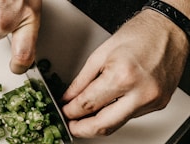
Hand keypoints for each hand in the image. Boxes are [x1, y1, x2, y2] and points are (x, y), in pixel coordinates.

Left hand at [61, 8, 188, 137]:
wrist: (168, 30)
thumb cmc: (138, 35)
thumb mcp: (100, 54)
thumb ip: (81, 80)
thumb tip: (69, 97)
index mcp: (122, 76)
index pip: (88, 104)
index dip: (70, 112)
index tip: (64, 112)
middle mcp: (140, 93)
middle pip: (103, 125)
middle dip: (82, 130)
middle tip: (70, 125)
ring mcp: (152, 101)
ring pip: (117, 124)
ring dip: (97, 124)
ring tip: (83, 118)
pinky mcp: (159, 104)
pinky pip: (130, 116)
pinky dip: (114, 115)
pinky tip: (105, 108)